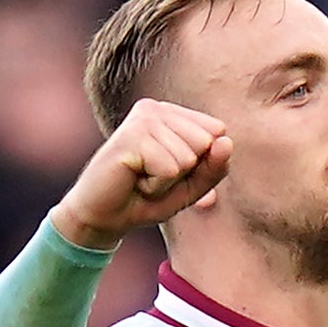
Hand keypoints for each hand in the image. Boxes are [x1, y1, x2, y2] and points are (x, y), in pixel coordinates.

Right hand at [53, 100, 232, 249]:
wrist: (102, 218)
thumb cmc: (145, 199)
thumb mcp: (190, 187)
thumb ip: (214, 167)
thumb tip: (225, 140)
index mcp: (172, 113)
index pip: (217, 133)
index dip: (199, 166)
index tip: (168, 172)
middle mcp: (157, 108)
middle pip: (206, 143)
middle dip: (184, 173)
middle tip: (152, 177)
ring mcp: (143, 118)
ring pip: (188, 157)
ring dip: (168, 182)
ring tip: (141, 179)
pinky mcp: (132, 135)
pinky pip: (170, 169)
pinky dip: (156, 186)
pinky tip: (133, 180)